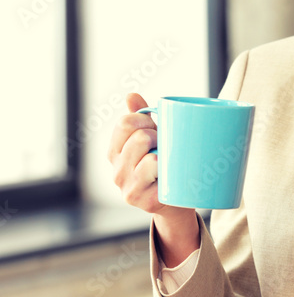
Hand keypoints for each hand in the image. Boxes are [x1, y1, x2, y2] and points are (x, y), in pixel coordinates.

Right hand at [109, 92, 168, 214]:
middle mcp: (116, 171)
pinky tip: (169, 175)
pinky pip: (158, 174)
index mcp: (114, 152)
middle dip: (159, 136)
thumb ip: (140, 117)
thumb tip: (131, 95)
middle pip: (140, 137)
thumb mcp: (152, 139)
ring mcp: (128, 187)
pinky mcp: (143, 200)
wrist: (176, 201)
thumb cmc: (163, 165)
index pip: (125, 123)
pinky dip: (167, 169)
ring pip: (150, 156)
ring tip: (169, 161)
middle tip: (166, 145)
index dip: (145, 120)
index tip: (156, 128)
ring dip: (165, 154)